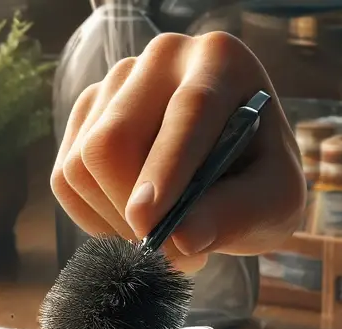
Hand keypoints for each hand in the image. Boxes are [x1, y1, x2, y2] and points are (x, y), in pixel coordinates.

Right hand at [52, 31, 305, 273]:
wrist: (234, 169)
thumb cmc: (258, 179)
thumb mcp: (274, 201)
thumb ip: (237, 215)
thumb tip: (182, 238)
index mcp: (220, 62)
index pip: (188, 111)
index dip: (166, 170)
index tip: (149, 224)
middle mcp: (162, 59)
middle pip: (114, 140)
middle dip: (134, 213)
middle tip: (177, 256)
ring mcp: (115, 85)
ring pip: (81, 165)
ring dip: (116, 223)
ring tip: (165, 238)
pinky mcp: (85, 118)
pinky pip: (66, 179)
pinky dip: (95, 218)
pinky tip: (135, 224)